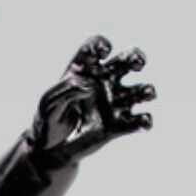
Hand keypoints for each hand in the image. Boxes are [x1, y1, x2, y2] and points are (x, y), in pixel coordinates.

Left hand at [30, 35, 155, 167]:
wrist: (50, 150)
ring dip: (147, 90)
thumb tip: (91, 86)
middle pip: (126, 61)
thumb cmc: (48, 121)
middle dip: (136, 57)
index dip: (102, 45)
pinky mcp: (118, 125)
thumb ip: (67, 90)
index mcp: (83, 71)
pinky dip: (145, 121)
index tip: (103, 53)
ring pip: (140, 90)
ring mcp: (113, 103)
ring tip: (146, 93)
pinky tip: (143, 123)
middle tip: (138, 64)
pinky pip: (139, 120)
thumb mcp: (49, 103)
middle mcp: (103, 83)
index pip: (95, 48)